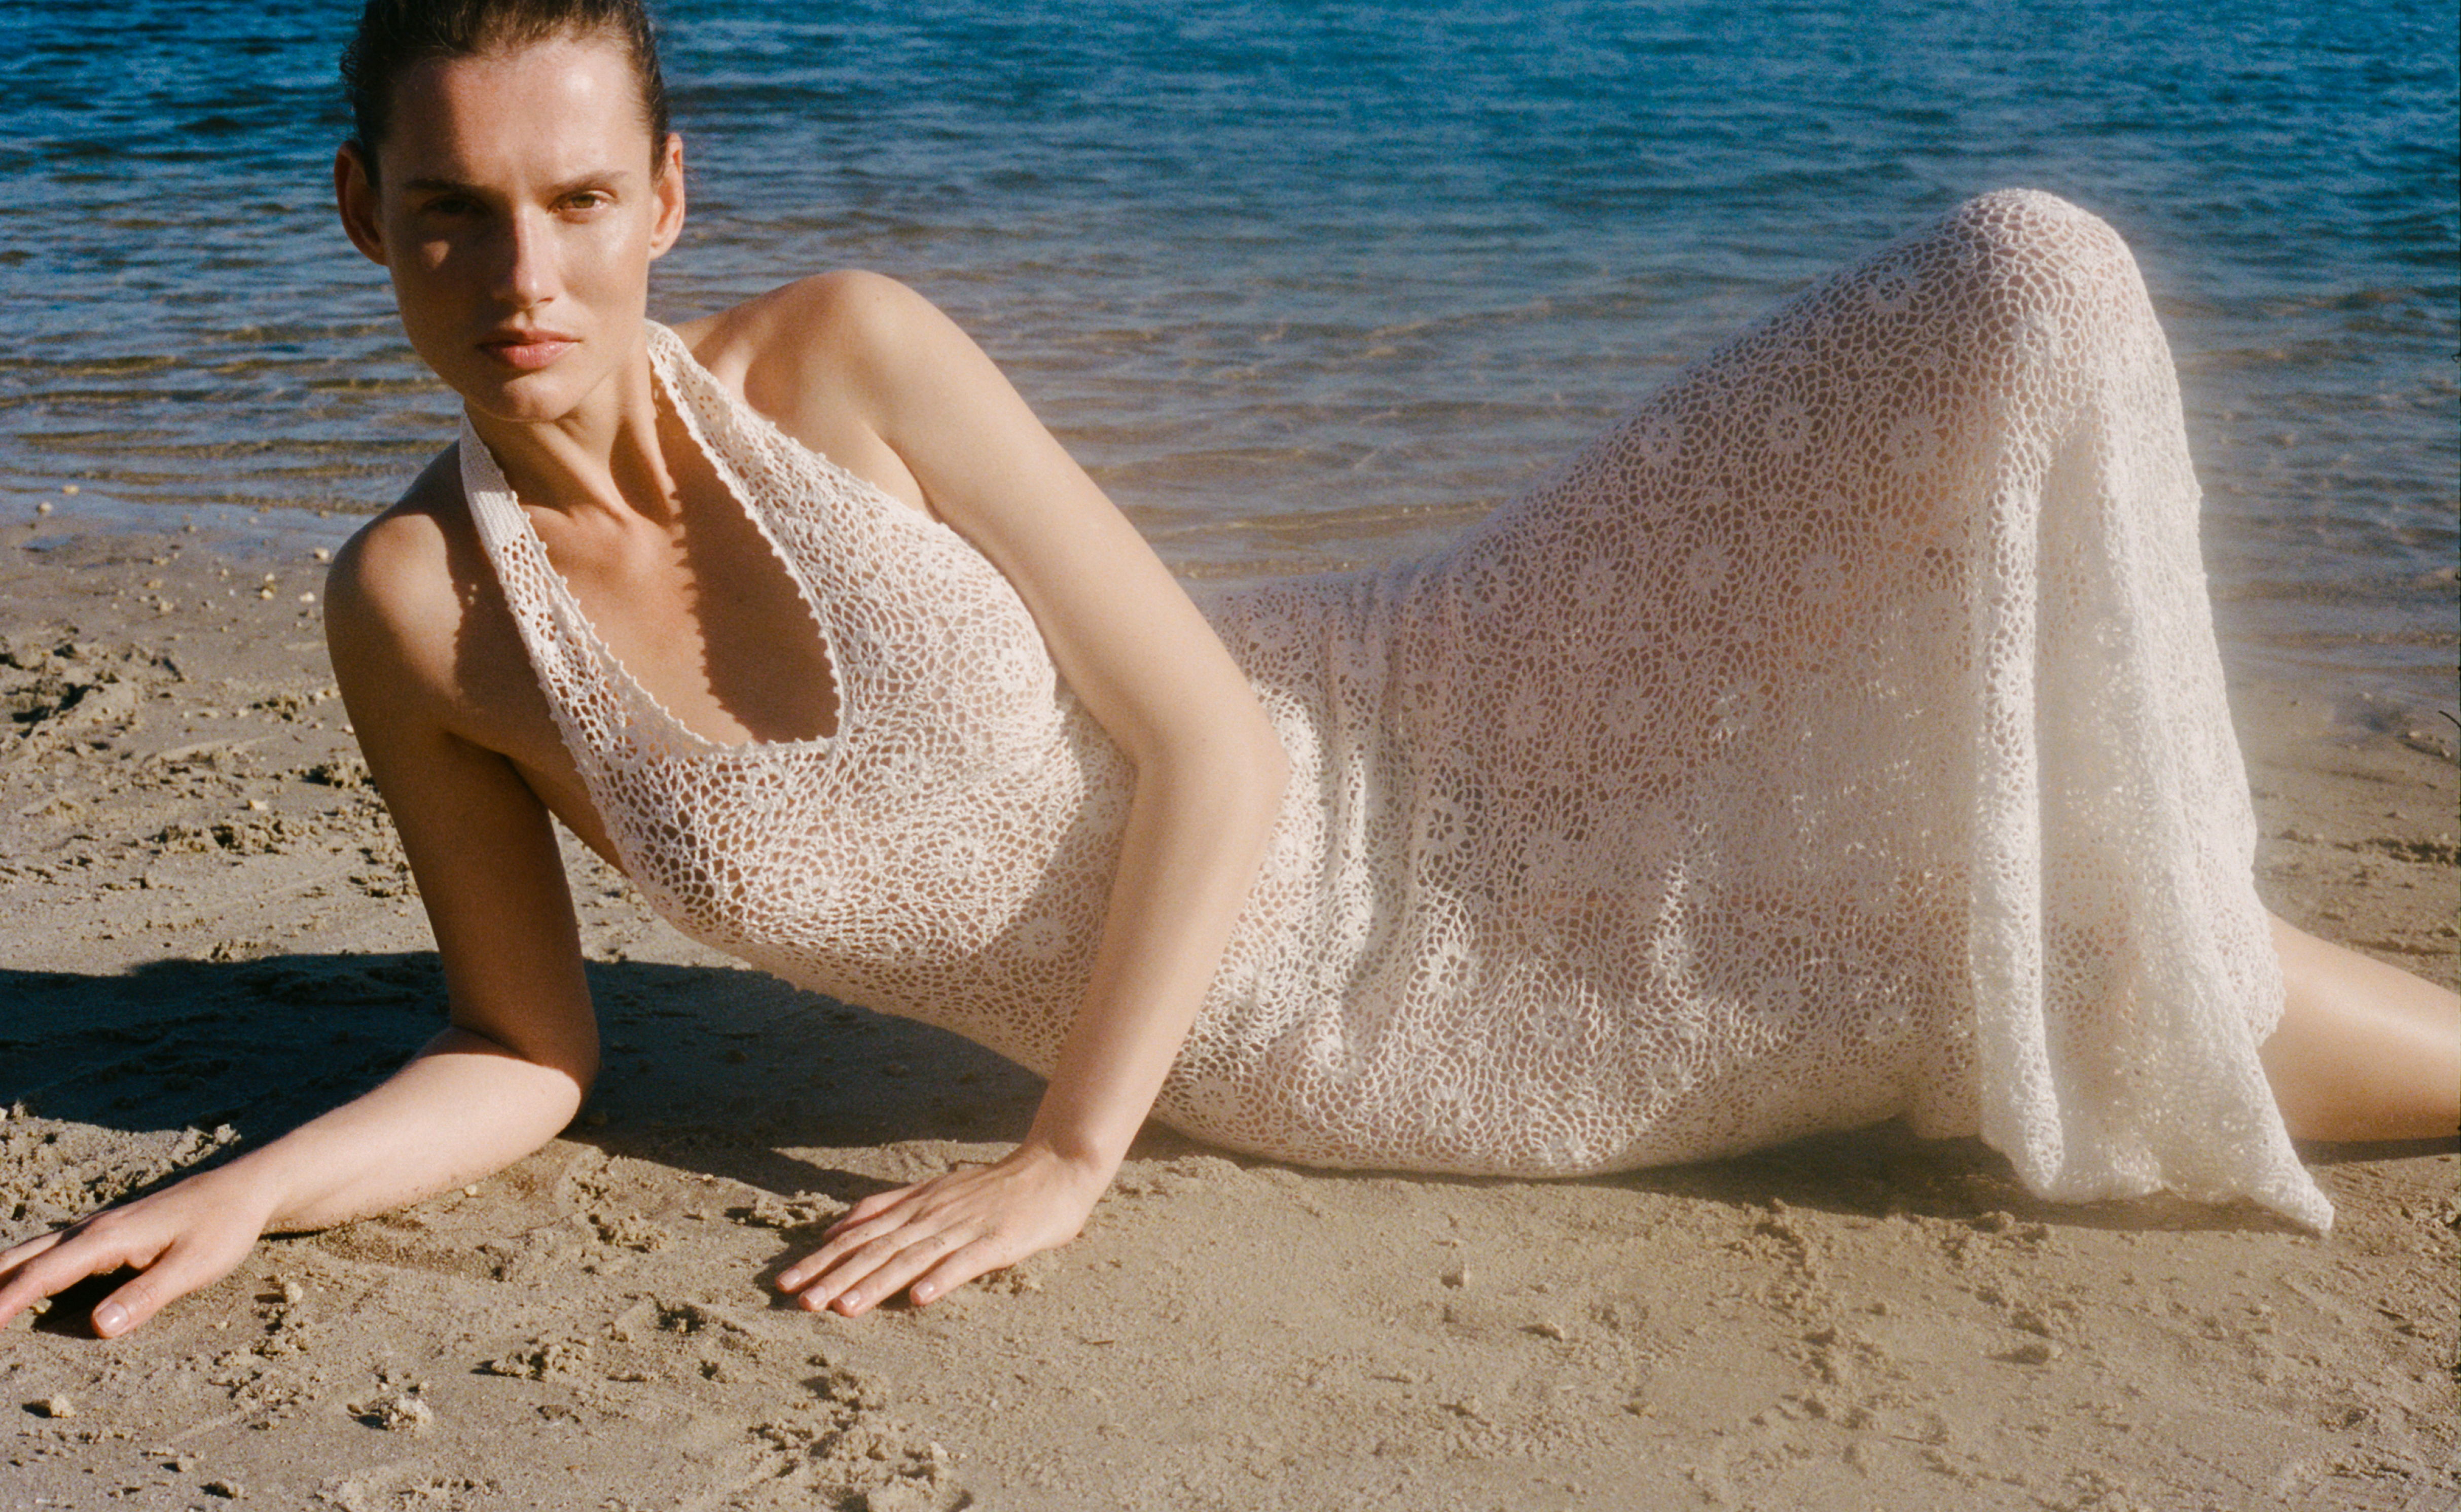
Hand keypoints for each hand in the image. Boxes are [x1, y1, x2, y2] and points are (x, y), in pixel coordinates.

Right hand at [0, 1166, 275, 1338]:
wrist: (244, 1189)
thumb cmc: (223, 1227)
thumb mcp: (195, 1265)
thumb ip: (147, 1295)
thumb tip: (98, 1327)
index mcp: (105, 1239)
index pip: (40, 1276)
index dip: (3, 1304)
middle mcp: (89, 1231)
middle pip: (19, 1260)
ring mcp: (93, 1231)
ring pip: (28, 1254)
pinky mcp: (103, 1237)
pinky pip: (47, 1255)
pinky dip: (19, 1272)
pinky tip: (12, 1292)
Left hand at [775, 1142, 1108, 1315]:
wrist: (1053, 1168)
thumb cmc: (990, 1187)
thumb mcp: (931, 1190)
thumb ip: (885, 1207)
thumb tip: (835, 1228)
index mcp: (914, 1207)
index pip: (858, 1236)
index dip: (821, 1260)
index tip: (785, 1283)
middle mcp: (931, 1216)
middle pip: (876, 1249)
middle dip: (836, 1276)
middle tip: (801, 1302)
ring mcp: (964, 1228)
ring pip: (912, 1258)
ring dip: (876, 1283)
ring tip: (844, 1309)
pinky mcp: (997, 1241)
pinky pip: (965, 1262)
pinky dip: (941, 1279)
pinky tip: (920, 1299)